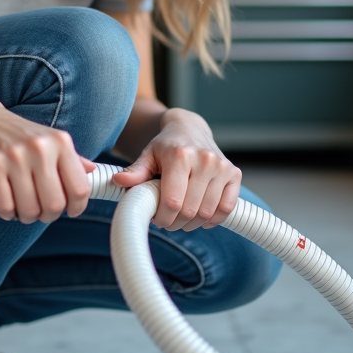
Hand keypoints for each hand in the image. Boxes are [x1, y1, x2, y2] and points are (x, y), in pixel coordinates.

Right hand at [0, 92, 94, 223]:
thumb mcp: (50, 140)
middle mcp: (41, 148)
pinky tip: (7, 204)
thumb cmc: (18, 134)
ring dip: (26, 216)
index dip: (77, 207)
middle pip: (55, 204)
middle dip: (48, 215)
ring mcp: (15, 156)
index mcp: (60, 142)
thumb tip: (92, 171)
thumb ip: (72, 158)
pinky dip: (7, 213)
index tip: (69, 210)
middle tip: (41, 211)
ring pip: (30, 209)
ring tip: (23, 207)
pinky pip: (5, 206)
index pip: (80, 188)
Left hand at [112, 108, 240, 230]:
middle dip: (176, 223)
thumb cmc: (166, 146)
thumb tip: (118, 182)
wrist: (190, 129)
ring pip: (207, 213)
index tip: (157, 219)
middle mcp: (204, 160)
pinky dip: (214, 219)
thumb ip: (135, 171)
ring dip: (193, 223)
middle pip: (190, 211)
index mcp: (180, 156)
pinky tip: (201, 216)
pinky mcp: (234, 173)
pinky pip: (226, 208)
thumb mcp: (148, 155)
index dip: (163, 218)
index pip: (172, 202)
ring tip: (181, 217)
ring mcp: (222, 167)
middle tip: (167, 220)